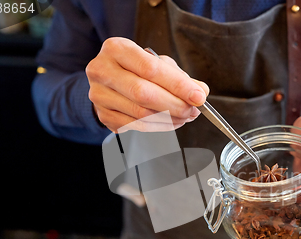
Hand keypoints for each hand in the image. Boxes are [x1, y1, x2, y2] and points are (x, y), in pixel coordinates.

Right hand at [86, 37, 208, 132]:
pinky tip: (171, 122)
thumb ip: (179, 77)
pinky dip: (159, 126)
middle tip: (193, 110)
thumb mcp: (157, 63)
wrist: (109, 80)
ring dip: (170, 119)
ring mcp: (99, 95)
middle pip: (144, 93)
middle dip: (175, 105)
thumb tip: (200, 92)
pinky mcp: (104, 115)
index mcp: (117, 49)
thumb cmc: (135, 69)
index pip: (151, 69)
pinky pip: (137, 125)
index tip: (198, 96)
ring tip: (185, 116)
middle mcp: (102, 70)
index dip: (178, 85)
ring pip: (141, 113)